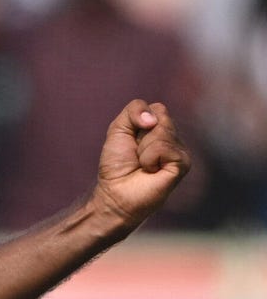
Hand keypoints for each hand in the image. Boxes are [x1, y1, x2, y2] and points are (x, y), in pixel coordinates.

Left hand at [91, 100, 190, 227]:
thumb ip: (133, 111)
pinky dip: (149, 158)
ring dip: (143, 148)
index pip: (156, 107)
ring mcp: (180, 150)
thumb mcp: (118, 129)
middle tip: (136, 153)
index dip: (137, 119)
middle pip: (161, 115)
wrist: (116, 191)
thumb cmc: (116, 163)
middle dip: (139, 134)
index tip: (129, 139)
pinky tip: (150, 170)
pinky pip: (164, 147)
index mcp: (160, 127)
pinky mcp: (183, 163)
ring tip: (143, 164)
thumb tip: (153, 119)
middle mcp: (173, 137)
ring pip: (162, 130)